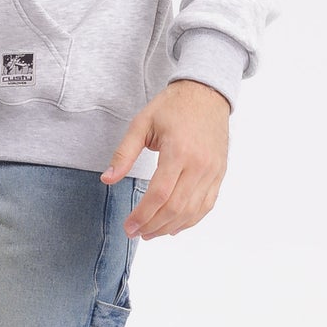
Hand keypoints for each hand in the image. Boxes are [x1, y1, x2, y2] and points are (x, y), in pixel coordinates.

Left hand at [100, 79, 229, 237]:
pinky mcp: (219, 174)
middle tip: (135, 233)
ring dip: (170, 227)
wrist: (207, 93)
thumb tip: (107, 180)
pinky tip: (174, 227)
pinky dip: (190, 220)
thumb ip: (124, 153)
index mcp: (178, 151)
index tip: (128, 225)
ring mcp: (213, 171)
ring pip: (192, 211)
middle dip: (153, 225)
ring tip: (151, 233)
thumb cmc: (172, 106)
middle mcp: (199, 165)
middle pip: (175, 207)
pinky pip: (207, 205)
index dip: (142, 215)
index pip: (159, 194)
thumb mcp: (142, 123)